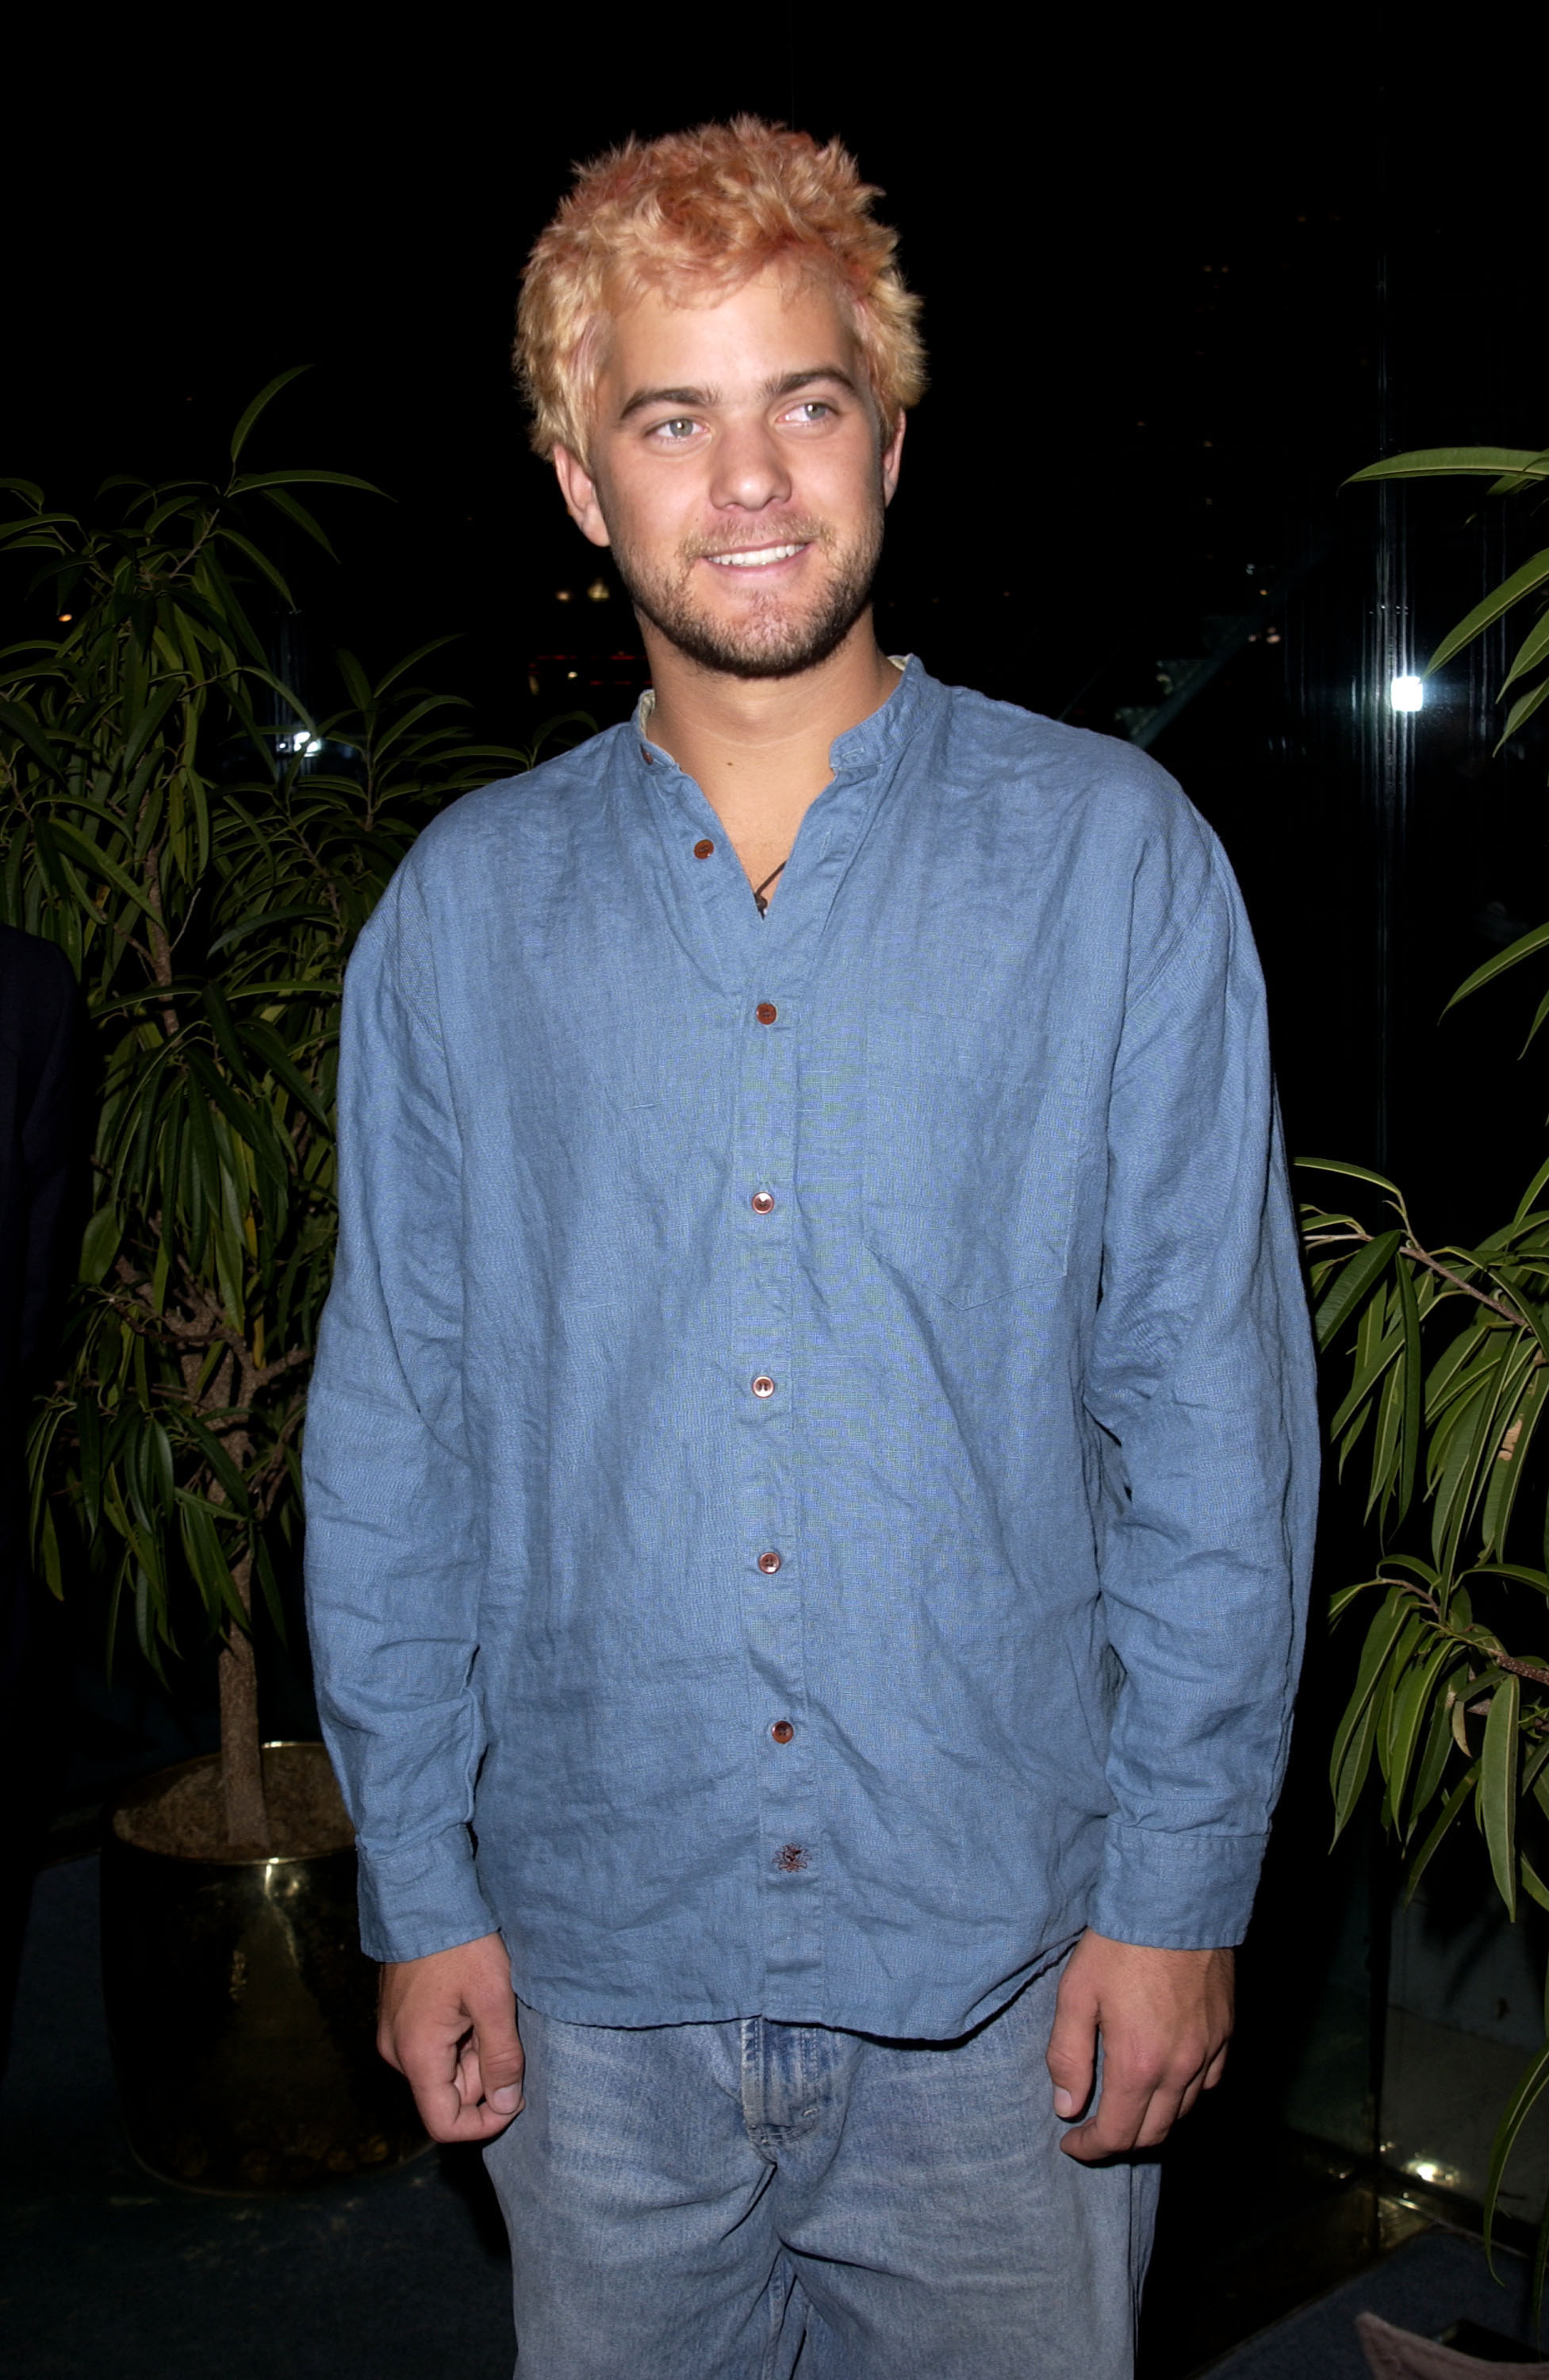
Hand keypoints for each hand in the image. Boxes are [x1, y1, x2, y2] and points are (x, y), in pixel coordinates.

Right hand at [378, 1932, 524, 2143]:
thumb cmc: (460, 1944)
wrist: (424, 1897)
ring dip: (473, 2050)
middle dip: (484, 2071)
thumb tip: (507, 2105)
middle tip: (502, 2024)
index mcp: (417, 2055)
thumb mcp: (494, 1999)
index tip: (517, 2096)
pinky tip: (470, 2001)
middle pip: (448, 2093)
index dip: (485, 2122)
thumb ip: (502, 2058)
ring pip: (443, 2068)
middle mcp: (397, 2053)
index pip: (445, 2124)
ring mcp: (395, 2034)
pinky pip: (433, 2046)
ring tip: (486, 2006)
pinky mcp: (399, 2017)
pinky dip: (459, 2034)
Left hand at [1045, 1929, 1232, 2161]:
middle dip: (1121, 2141)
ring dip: (1154, 2121)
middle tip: (1095, 2131)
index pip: (1118, 2135)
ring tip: (1128, 2109)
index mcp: (1138, 2065)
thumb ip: (1068, 2056)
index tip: (1072, 2143)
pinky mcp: (1225, 2032)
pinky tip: (1168, 2082)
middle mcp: (1180, 2069)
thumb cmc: (1119, 1946)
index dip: (1091, 2147)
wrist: (1174, 1902)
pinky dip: (1186, 2096)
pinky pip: (1209, 2083)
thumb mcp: (1076, 1995)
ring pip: (1184, 2112)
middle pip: (1154, 2133)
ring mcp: (1208, 2051)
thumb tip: (1066, 2106)